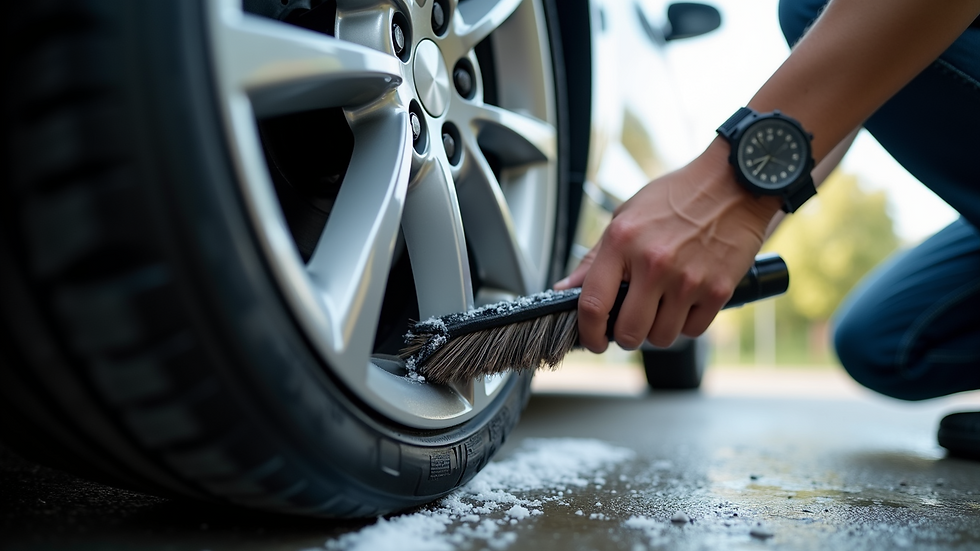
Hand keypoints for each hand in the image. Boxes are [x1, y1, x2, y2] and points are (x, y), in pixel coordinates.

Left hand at [555, 140, 779, 351]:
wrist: (735, 183)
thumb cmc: (678, 197)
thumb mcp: (626, 216)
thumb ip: (595, 258)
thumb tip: (565, 289)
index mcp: (622, 242)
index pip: (593, 303)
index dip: (588, 333)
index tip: (592, 340)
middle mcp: (653, 263)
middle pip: (629, 332)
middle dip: (625, 337)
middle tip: (629, 325)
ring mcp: (687, 279)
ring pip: (662, 337)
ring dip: (658, 330)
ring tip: (661, 306)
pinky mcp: (718, 289)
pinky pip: (693, 330)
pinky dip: (687, 323)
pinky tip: (686, 301)